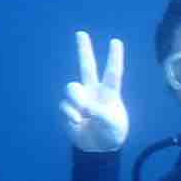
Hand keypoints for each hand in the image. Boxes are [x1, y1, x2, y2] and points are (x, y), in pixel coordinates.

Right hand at [60, 31, 128, 151]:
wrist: (98, 147)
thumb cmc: (112, 133)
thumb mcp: (112, 124)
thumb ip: (100, 113)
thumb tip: (85, 107)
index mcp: (109, 93)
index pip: (112, 73)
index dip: (114, 58)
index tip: (116, 41)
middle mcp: (93, 91)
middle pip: (87, 66)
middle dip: (84, 49)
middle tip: (81, 33)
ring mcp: (80, 98)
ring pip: (71, 88)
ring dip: (76, 100)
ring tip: (84, 115)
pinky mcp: (68, 108)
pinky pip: (65, 105)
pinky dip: (71, 115)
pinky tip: (78, 122)